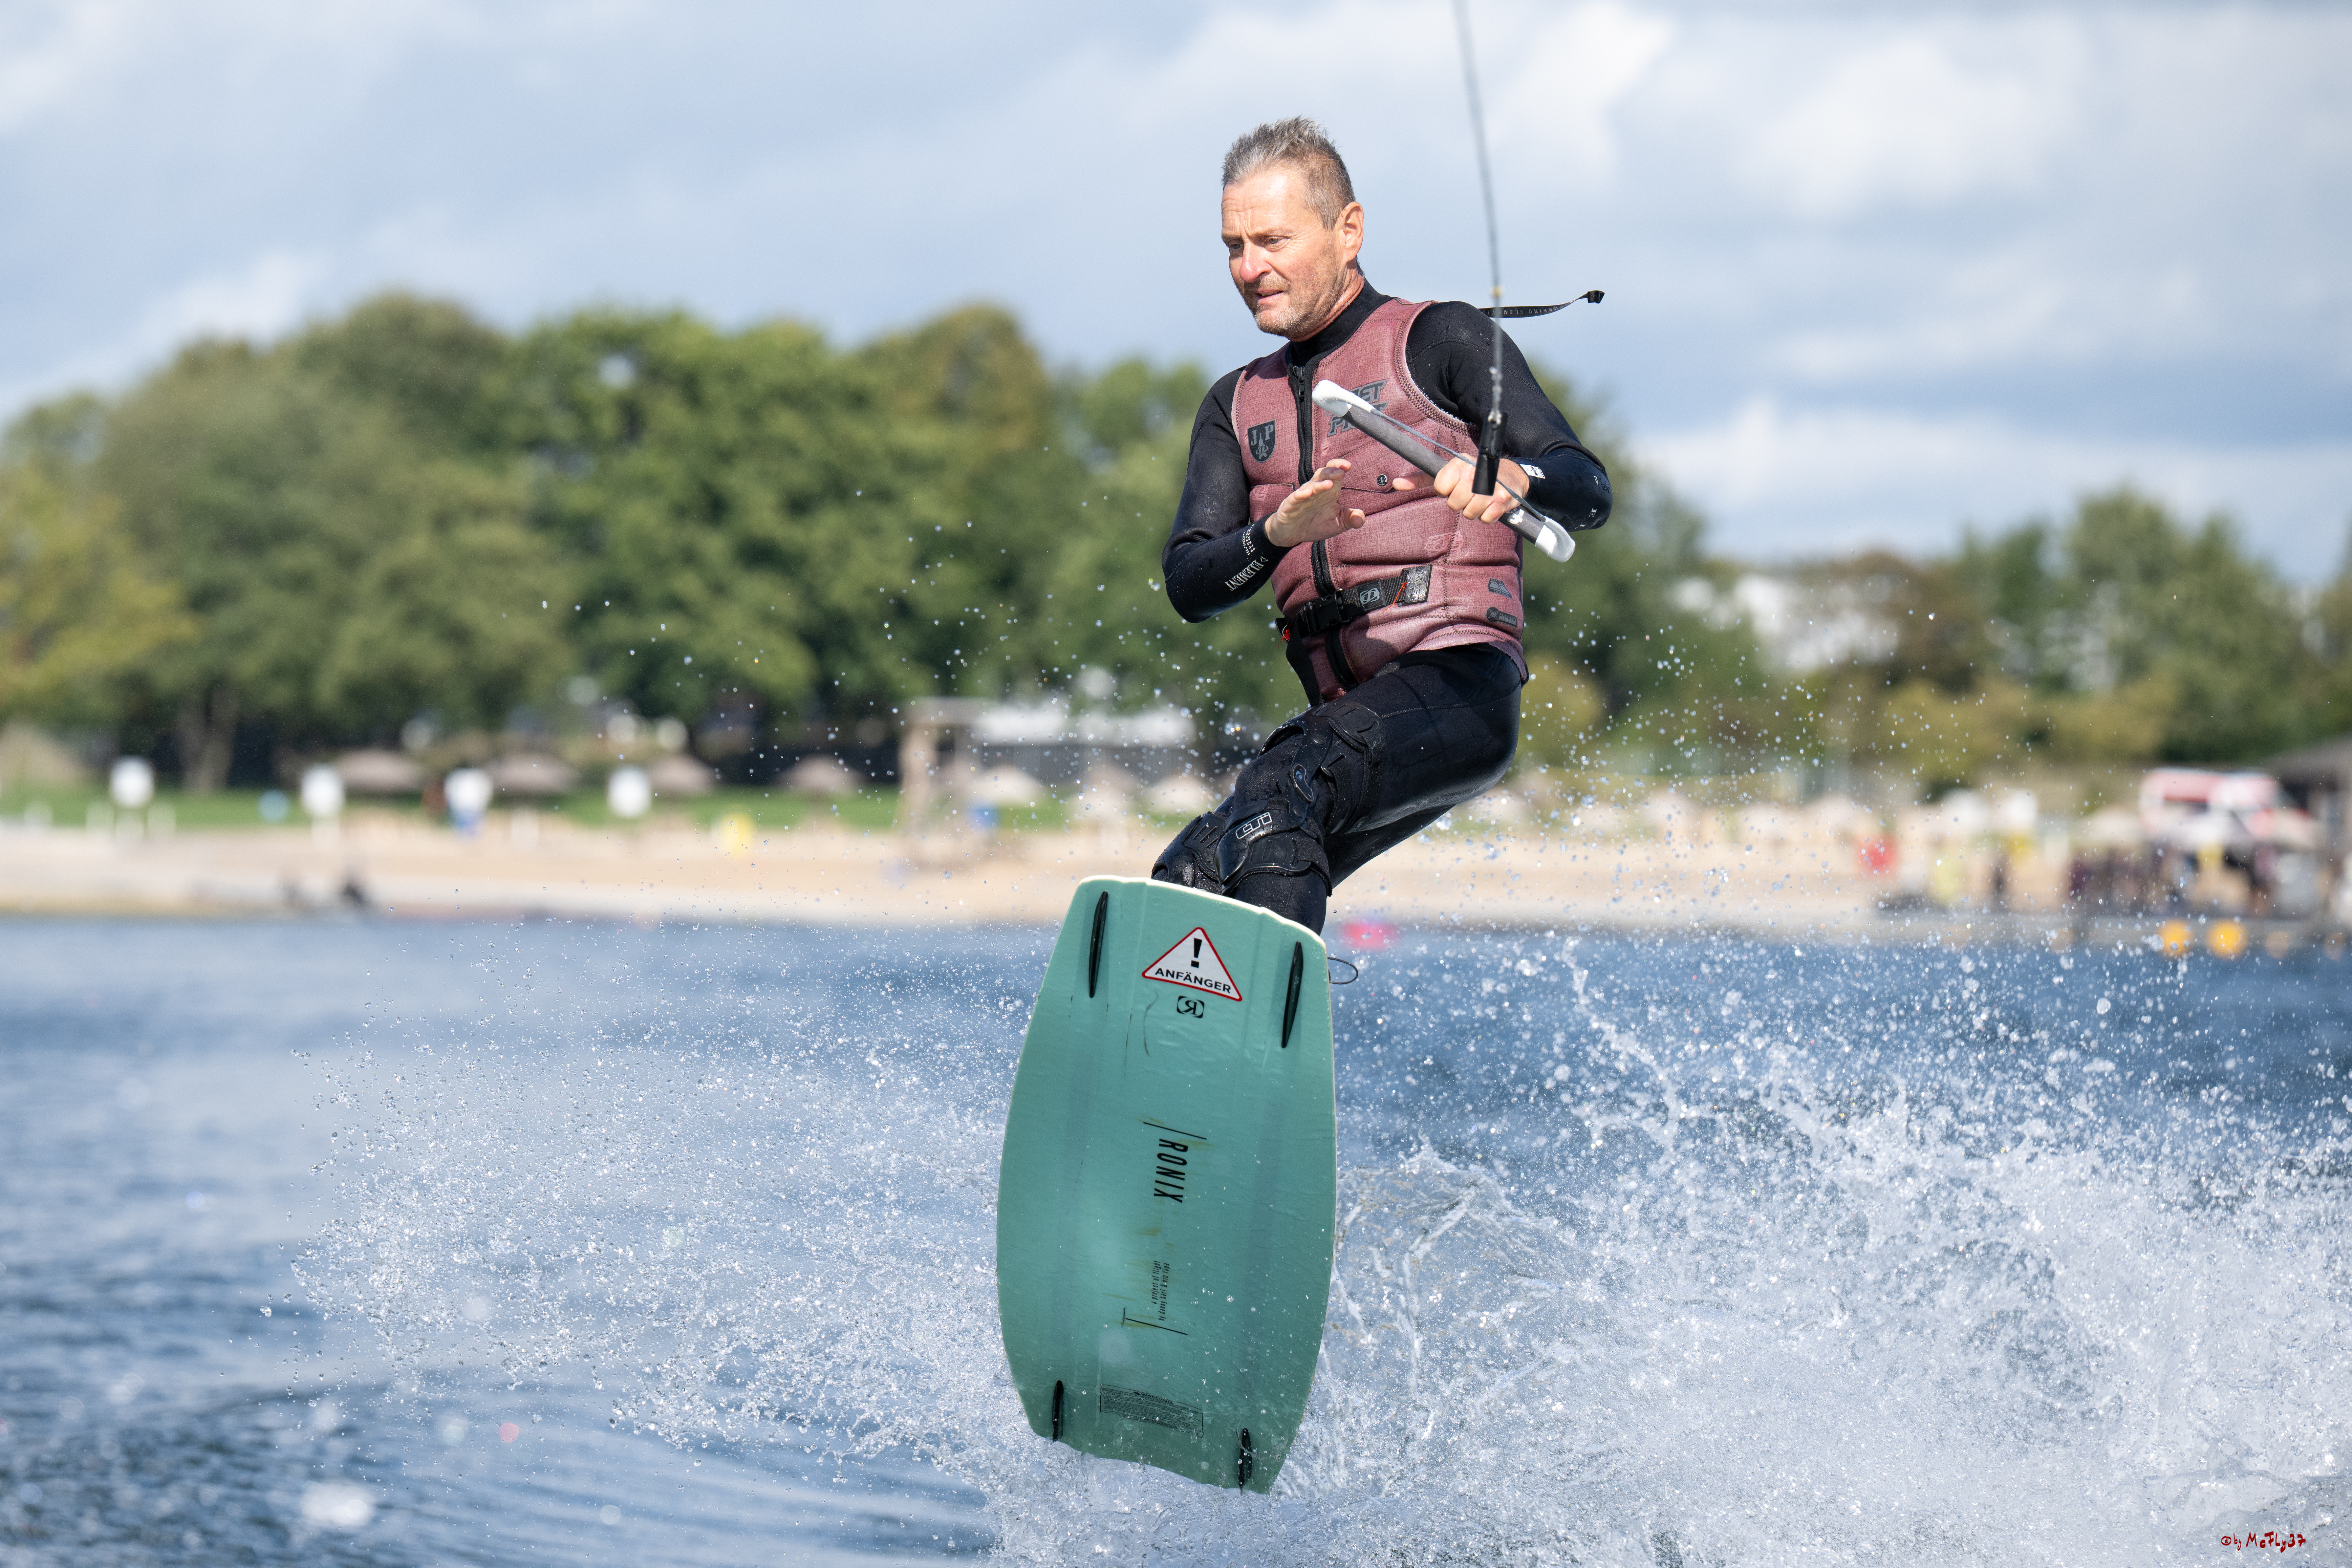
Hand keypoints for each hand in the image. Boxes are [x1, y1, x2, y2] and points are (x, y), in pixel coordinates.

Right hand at [1263, 459, 1368, 547]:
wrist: (1292, 533)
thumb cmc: (1316, 524)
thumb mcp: (1337, 524)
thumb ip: (1350, 519)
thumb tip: (1360, 518)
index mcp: (1328, 491)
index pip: (1333, 473)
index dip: (1339, 467)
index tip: (1348, 466)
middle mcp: (1315, 491)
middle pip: (1322, 475)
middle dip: (1331, 472)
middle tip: (1341, 473)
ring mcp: (1302, 497)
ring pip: (1310, 486)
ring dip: (1319, 485)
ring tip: (1329, 484)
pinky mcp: (1290, 506)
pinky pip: (1295, 498)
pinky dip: (1301, 495)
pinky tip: (1307, 493)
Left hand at [1389, 455, 1527, 524]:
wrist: (1511, 475)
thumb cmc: (1472, 475)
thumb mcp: (1447, 473)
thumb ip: (1421, 479)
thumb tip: (1395, 484)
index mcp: (1459, 464)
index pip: (1440, 487)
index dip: (1445, 491)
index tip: (1453, 486)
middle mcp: (1474, 473)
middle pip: (1453, 504)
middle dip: (1460, 503)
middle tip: (1468, 493)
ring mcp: (1490, 487)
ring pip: (1469, 514)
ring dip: (1474, 511)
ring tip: (1480, 499)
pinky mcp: (1503, 500)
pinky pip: (1485, 519)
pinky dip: (1487, 516)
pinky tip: (1491, 504)